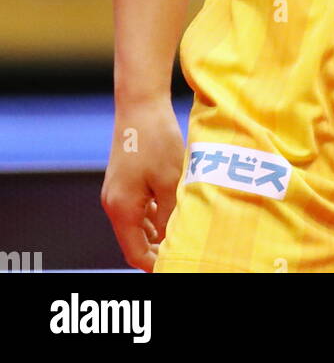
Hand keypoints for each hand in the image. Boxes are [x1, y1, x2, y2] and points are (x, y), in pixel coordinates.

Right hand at [101, 97, 185, 271]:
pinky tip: (173, 209)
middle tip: (184, 250)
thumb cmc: (156, 140)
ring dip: (156, 232)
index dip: (156, 265)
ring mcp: (116, 192)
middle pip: (134, 241)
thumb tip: (170, 241)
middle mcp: (114, 204)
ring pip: (137, 225)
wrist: (140, 104)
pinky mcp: (123, 180)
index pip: (135, 253)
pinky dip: (153, 215)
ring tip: (183, 232)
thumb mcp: (170, 181)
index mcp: (122, 209)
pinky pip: (137, 208)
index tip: (177, 265)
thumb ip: (170, 215)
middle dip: (157, 250)